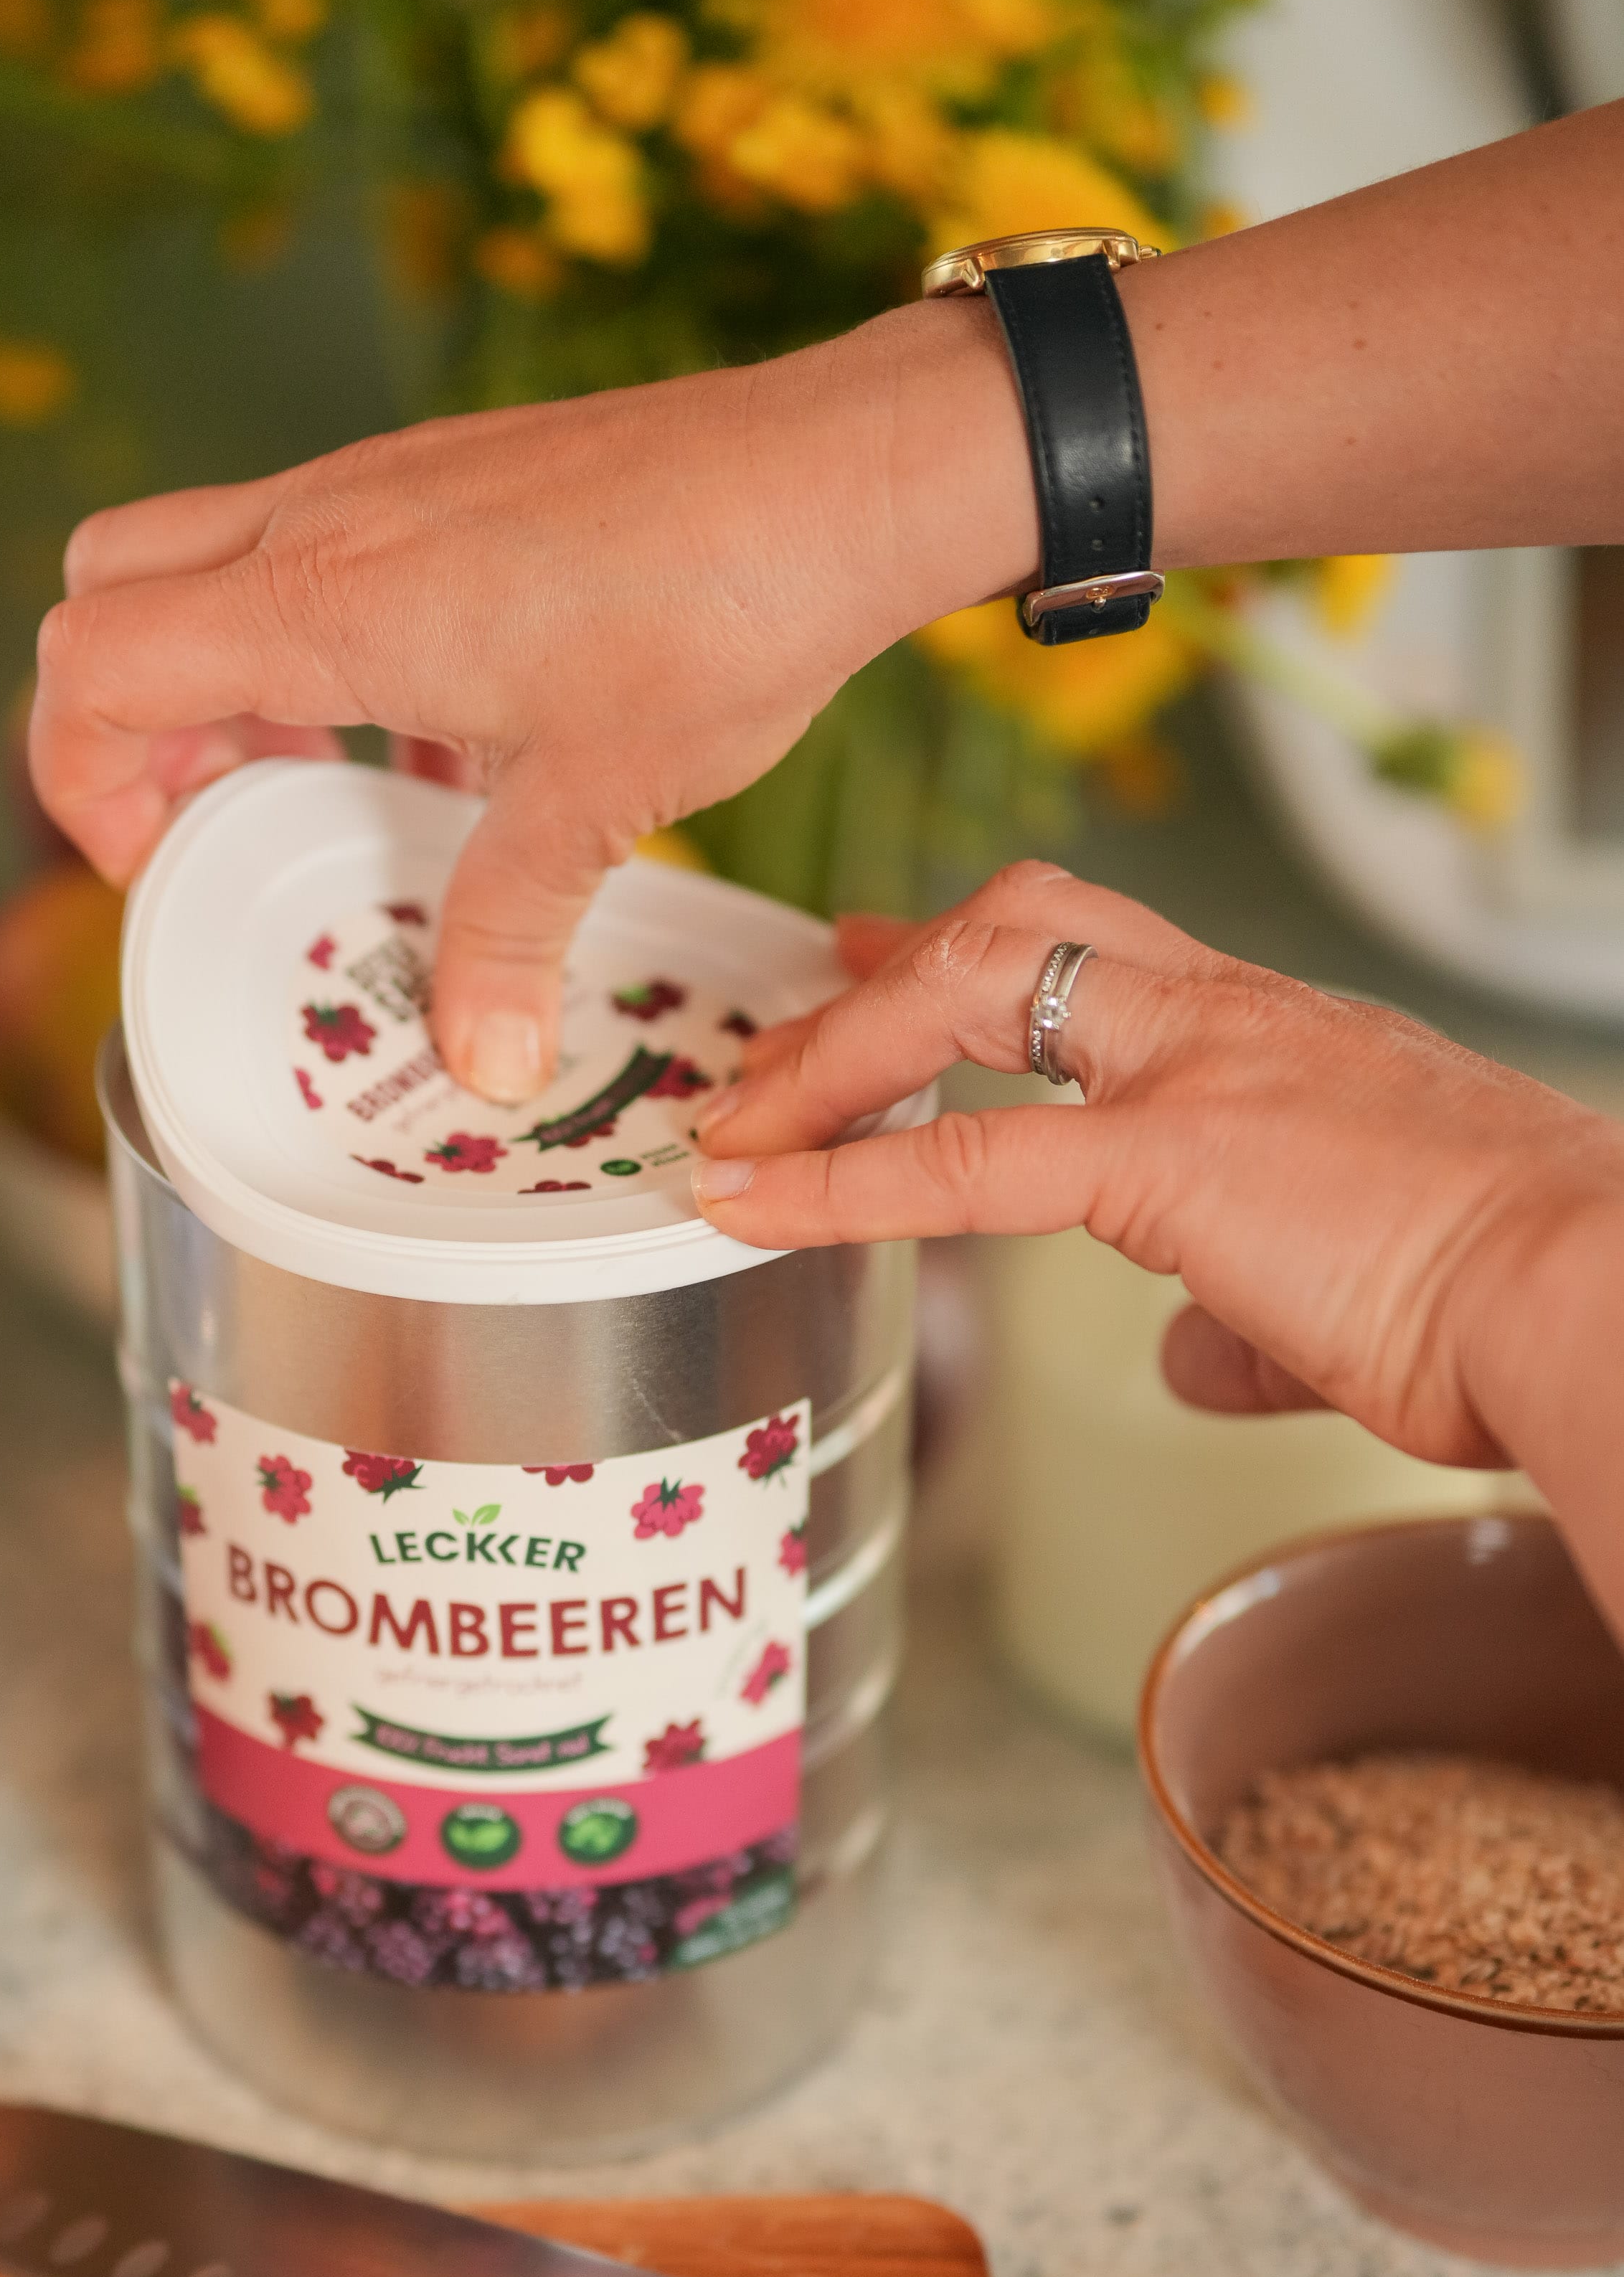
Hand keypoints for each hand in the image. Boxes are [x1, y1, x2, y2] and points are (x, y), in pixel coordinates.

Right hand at [28, 312, 1023, 1101]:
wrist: (839, 471)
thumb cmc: (719, 607)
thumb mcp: (598, 801)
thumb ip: (507, 932)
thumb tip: (481, 1059)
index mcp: (324, 599)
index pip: (93, 661)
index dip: (80, 775)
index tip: (156, 863)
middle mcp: (326, 520)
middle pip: (110, 589)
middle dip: (119, 713)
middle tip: (202, 821)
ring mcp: (384, 483)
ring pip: (209, 562)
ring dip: (221, 679)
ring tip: (309, 787)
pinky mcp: (447, 475)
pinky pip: (319, 551)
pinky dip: (320, 644)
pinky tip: (429, 740)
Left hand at [688, 859, 1623, 1494]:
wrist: (1589, 1295)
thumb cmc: (1500, 1307)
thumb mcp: (1350, 1296)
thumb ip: (1251, 1314)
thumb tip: (1194, 1353)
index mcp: (1274, 1037)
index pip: (1091, 945)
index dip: (959, 949)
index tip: (871, 955)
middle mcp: (1230, 1020)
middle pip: (1010, 923)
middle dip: (870, 982)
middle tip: (771, 1053)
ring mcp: (1200, 1071)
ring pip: (969, 987)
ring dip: (834, 1056)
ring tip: (737, 1131)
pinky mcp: (1174, 1159)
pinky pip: (967, 1158)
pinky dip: (841, 1181)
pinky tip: (757, 1206)